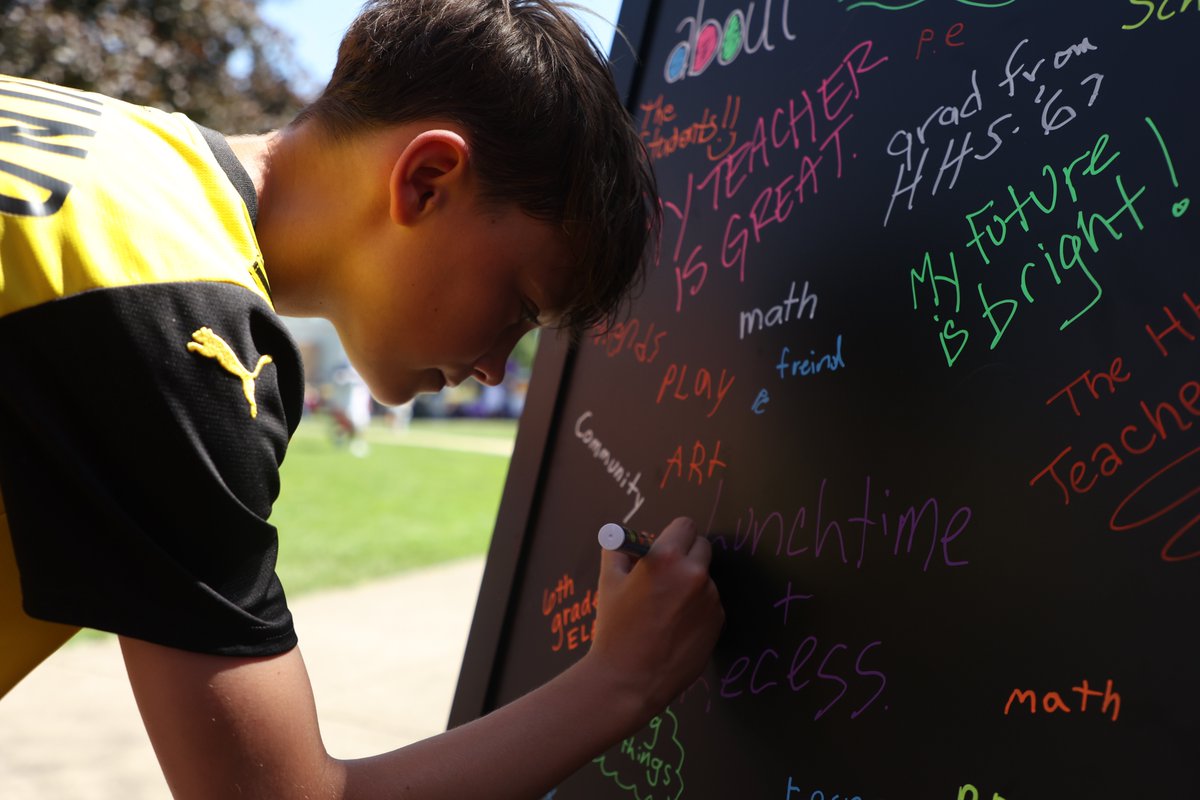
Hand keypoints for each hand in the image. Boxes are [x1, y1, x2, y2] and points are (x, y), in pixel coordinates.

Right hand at [585, 516, 724, 721]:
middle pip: (701, 546)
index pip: (685, 525)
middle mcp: (695, 575)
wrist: (629, 679)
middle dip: (685, 554)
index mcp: (667, 558)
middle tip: (665, 573)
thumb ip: (621, 550)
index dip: (672, 534)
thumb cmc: (615, 629)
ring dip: (691, 584)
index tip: (665, 545)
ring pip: (705, 578)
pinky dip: (697, 608)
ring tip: (664, 609)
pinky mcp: (718, 622)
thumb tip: (632, 540)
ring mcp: (710, 600)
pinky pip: (709, 603)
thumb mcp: (609, 580)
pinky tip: (674, 627)